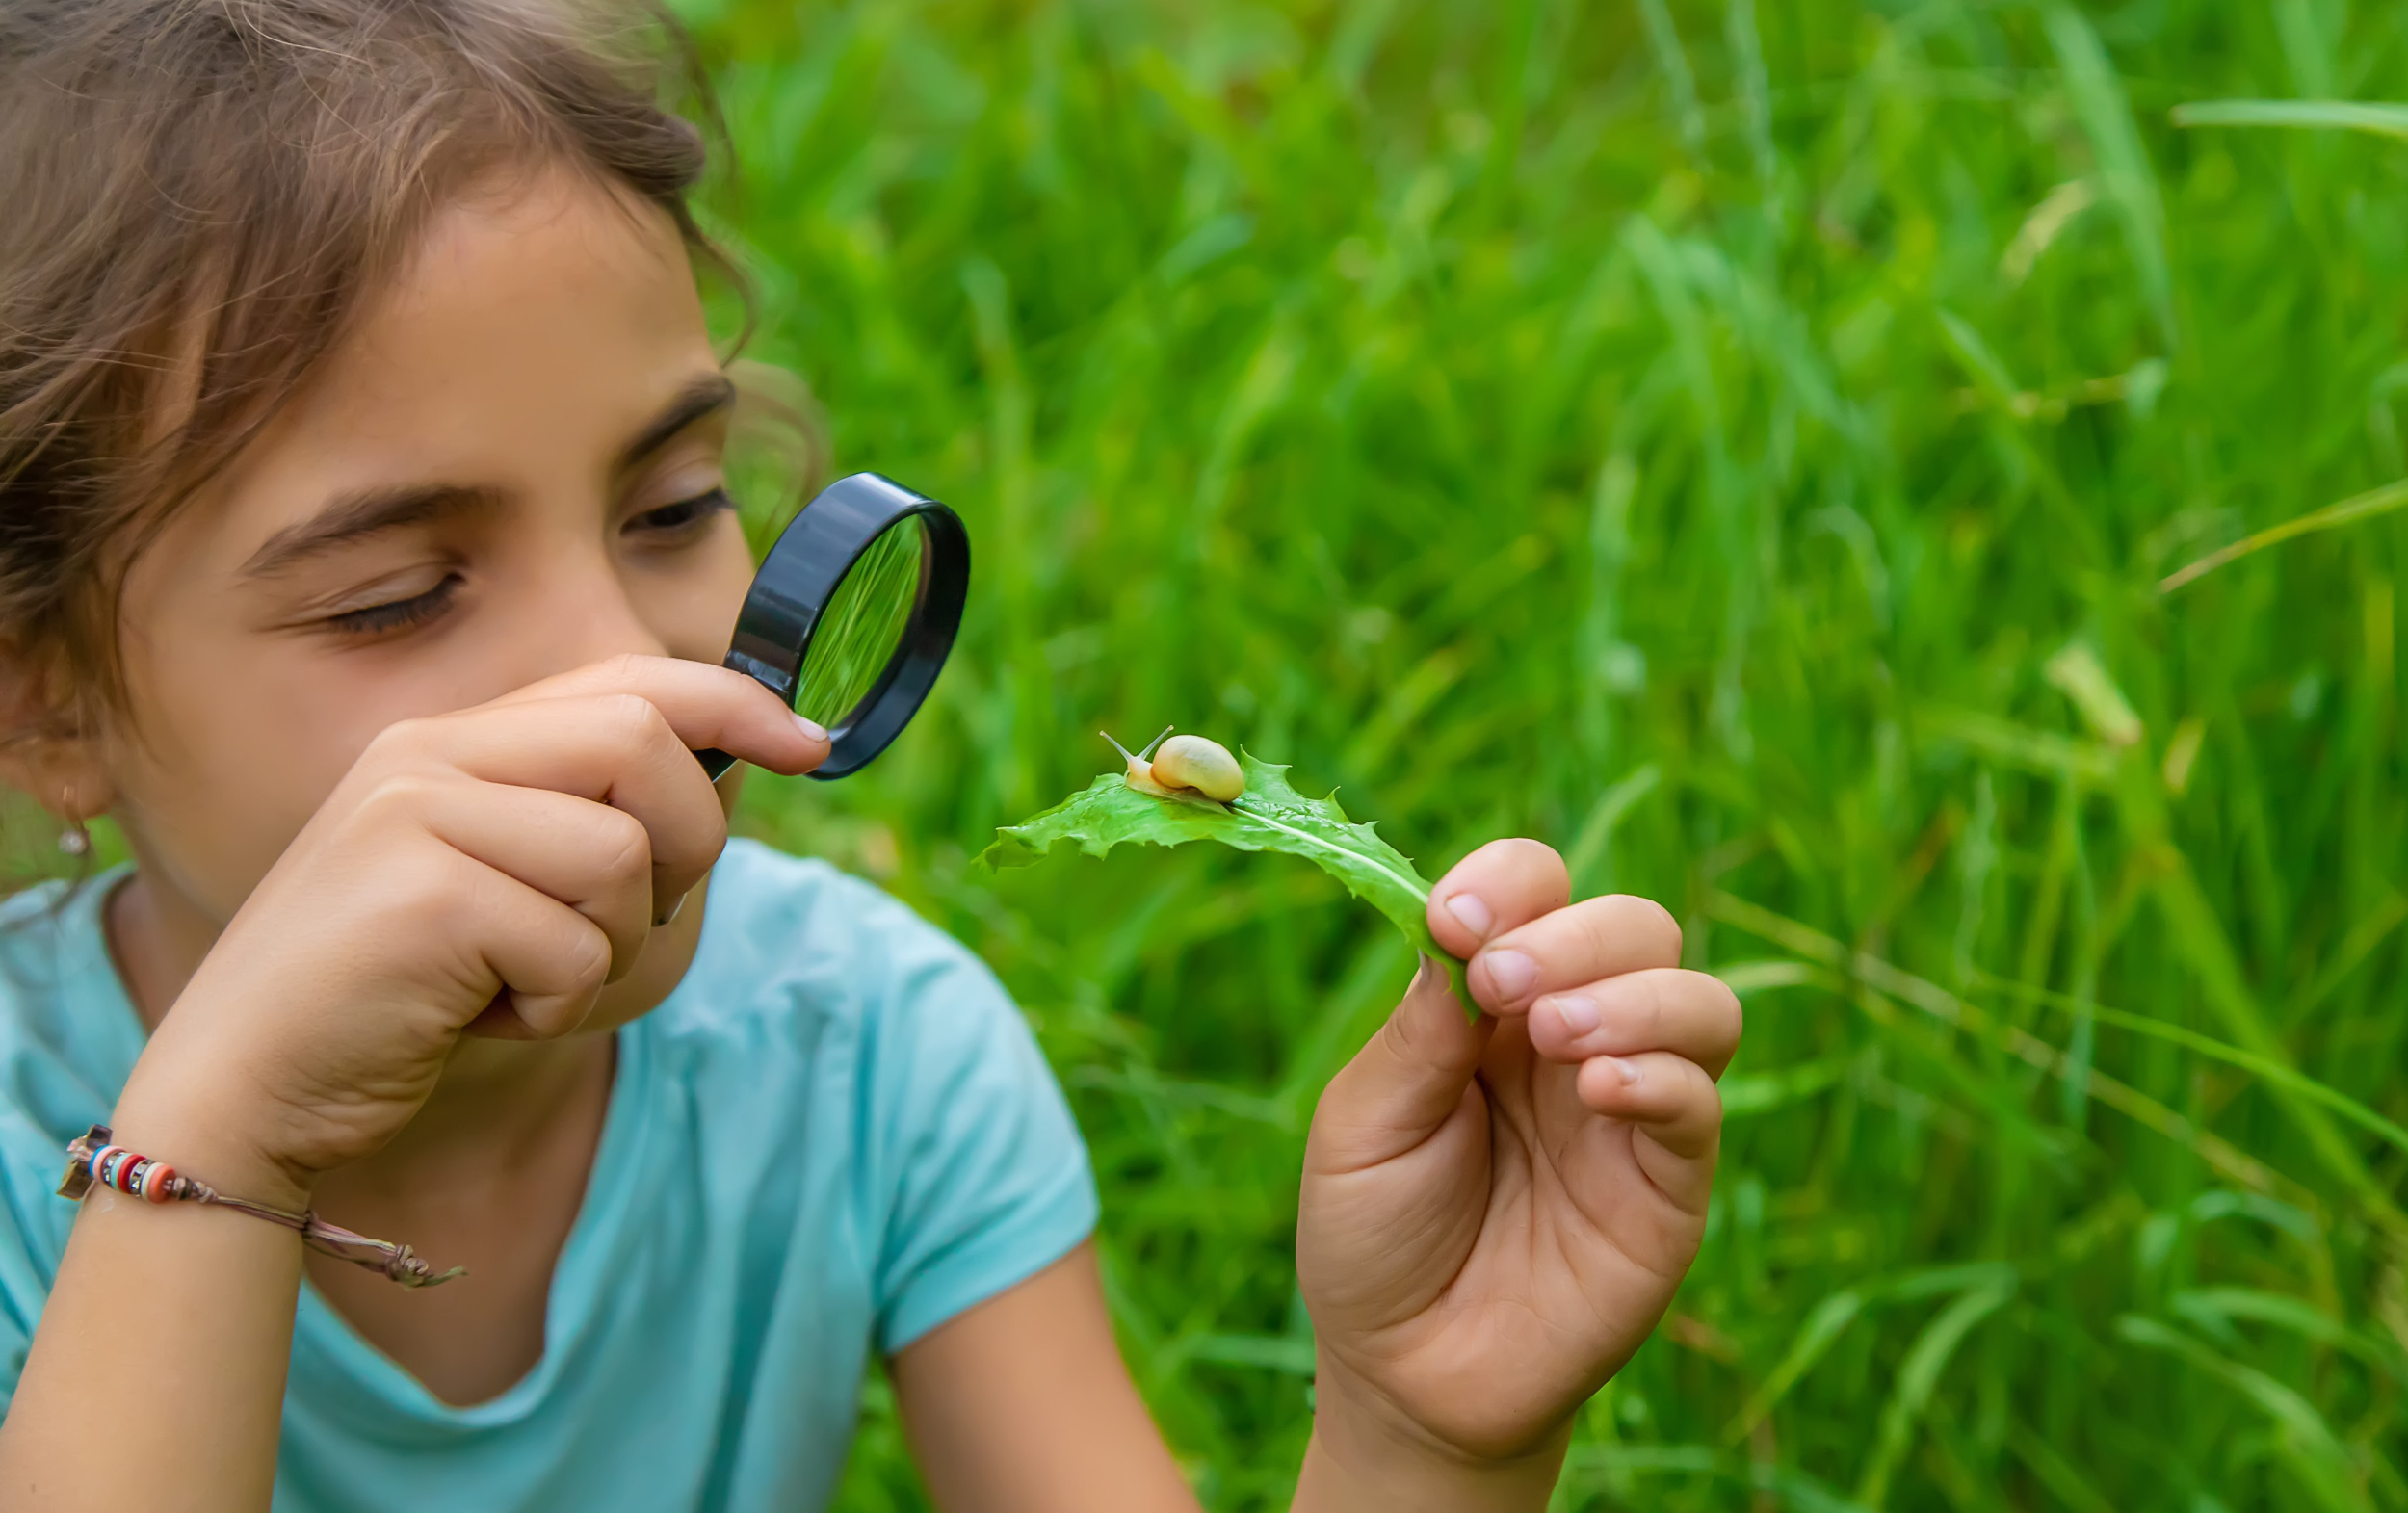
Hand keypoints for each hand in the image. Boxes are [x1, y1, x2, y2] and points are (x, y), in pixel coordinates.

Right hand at [110, 654, 826, 1205]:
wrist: (243, 1090)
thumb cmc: (396, 997)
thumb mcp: (497, 885)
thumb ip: (583, 816)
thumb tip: (734, 767)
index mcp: (453, 740)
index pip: (626, 676)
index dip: (734, 703)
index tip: (808, 743)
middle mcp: (430, 756)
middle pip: (644, 741)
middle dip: (682, 840)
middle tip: (622, 919)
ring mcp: (417, 818)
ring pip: (620, 855)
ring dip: (601, 947)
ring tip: (515, 978)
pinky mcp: (421, 900)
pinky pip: (576, 948)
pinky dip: (556, 1006)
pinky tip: (476, 1016)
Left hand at [1294, 839, 1739, 1494]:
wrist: (1405, 1376)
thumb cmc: (1372, 1240)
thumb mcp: (1362, 1125)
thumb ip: (1419, 1032)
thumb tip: (1460, 935)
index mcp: (1491, 1005)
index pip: (1536, 893)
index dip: (1508, 885)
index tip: (1456, 919)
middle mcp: (1573, 1038)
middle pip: (1633, 926)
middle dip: (1573, 934)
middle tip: (1501, 982)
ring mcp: (1628, 1110)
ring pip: (1697, 1000)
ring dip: (1632, 994)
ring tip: (1557, 1034)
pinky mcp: (1668, 1187)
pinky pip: (1699, 1103)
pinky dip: (1660, 1075)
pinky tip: (1596, 1089)